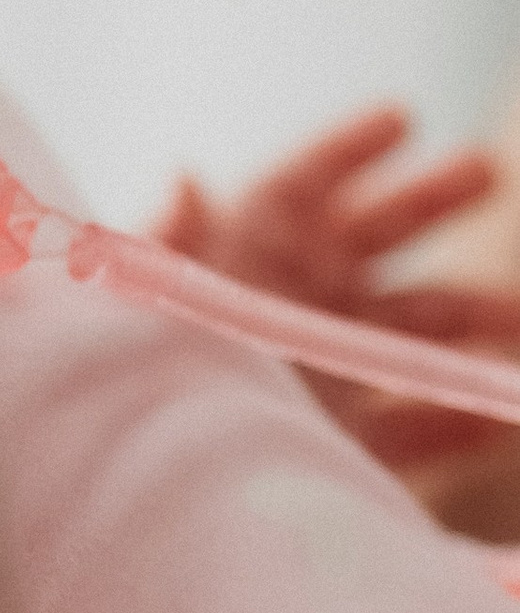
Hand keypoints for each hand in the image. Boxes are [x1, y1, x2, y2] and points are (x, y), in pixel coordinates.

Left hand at [154, 106, 519, 475]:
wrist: (143, 495)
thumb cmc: (130, 394)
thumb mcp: (142, 314)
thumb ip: (166, 246)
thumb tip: (186, 173)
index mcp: (242, 256)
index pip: (300, 185)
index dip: (348, 148)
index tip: (402, 117)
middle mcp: (293, 300)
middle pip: (375, 235)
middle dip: (431, 200)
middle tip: (486, 171)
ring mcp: (326, 368)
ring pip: (416, 324)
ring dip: (478, 315)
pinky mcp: (344, 443)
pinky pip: (419, 425)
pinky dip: (463, 422)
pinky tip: (503, 420)